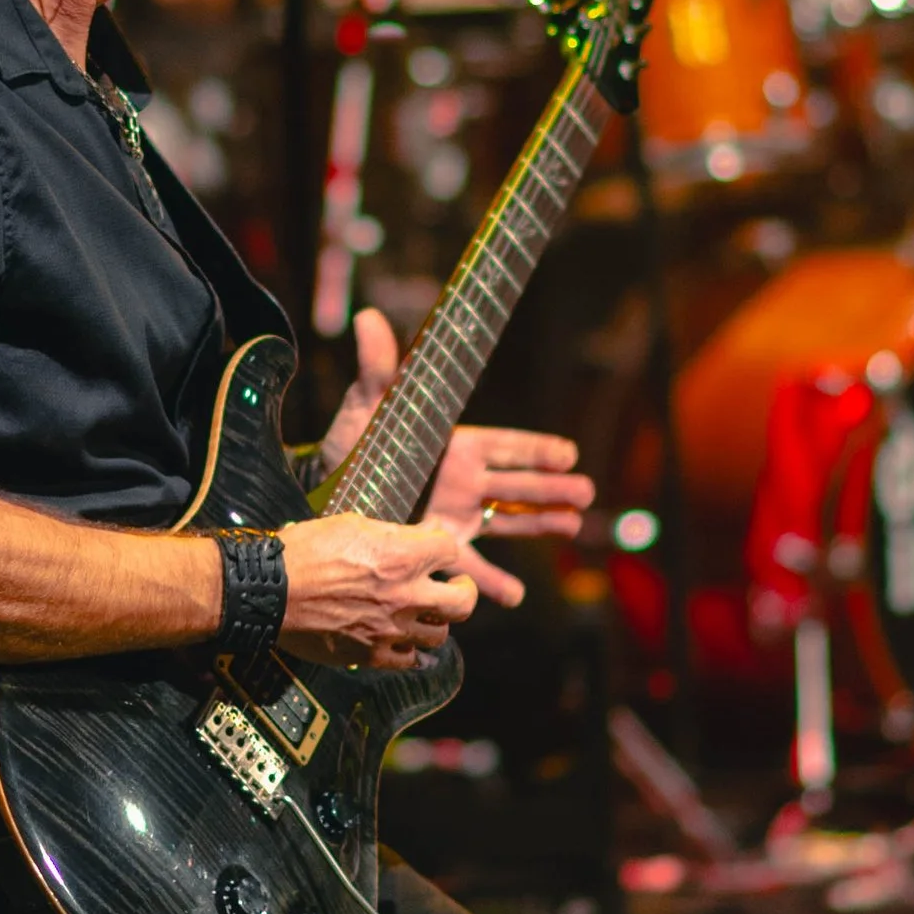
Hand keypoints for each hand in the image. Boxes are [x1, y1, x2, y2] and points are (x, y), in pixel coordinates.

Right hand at [280, 513, 480, 670]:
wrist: (269, 591)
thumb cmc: (304, 552)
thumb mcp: (351, 524)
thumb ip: (390, 536)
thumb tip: (410, 540)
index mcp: (402, 557)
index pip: (450, 550)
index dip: (444, 547)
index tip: (437, 548)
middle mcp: (405, 596)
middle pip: (462, 602)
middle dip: (462, 590)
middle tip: (455, 585)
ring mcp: (391, 630)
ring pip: (440, 634)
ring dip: (437, 621)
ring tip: (427, 614)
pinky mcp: (371, 655)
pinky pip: (408, 660)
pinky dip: (412, 651)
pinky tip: (407, 641)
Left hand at [315, 310, 593, 611]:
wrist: (327, 490)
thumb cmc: (352, 444)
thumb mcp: (367, 407)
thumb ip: (376, 369)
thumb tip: (367, 318)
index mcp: (455, 445)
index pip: (505, 445)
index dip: (536, 449)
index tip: (568, 453)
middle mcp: (464, 481)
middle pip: (519, 484)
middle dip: (552, 489)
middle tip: (586, 493)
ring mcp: (457, 515)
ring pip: (510, 521)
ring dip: (542, 525)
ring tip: (575, 529)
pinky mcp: (441, 546)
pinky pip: (472, 566)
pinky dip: (493, 582)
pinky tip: (516, 596)